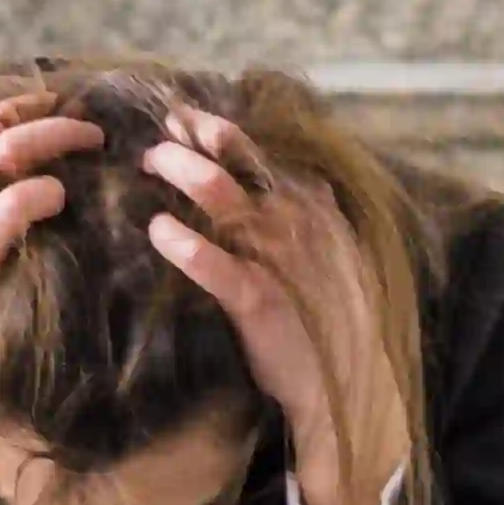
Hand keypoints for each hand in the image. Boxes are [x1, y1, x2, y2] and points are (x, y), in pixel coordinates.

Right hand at [0, 103, 101, 457]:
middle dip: (55, 123)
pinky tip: (59, 196)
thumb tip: (24, 186)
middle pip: (0, 132)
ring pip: (10, 155)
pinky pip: (13, 207)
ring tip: (92, 147)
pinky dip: (42, 194)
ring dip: (58, 143)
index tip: (64, 108)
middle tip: (95, 131)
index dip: (26, 110)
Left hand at [144, 107, 410, 504]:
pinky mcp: (262, 304)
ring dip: (187, 175)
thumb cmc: (332, 320)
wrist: (352, 388)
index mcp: (317, 212)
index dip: (225, 133)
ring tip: (151, 163)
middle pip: (243, 166)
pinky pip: (221, 269)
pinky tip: (160, 232)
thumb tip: (276, 184)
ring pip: (229, 203)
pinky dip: (189, 248)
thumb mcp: (332, 257)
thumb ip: (307, 218)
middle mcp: (300, 227)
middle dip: (199, 142)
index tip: (188, 116)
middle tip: (161, 136)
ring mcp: (283, 263)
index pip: (268, 156)